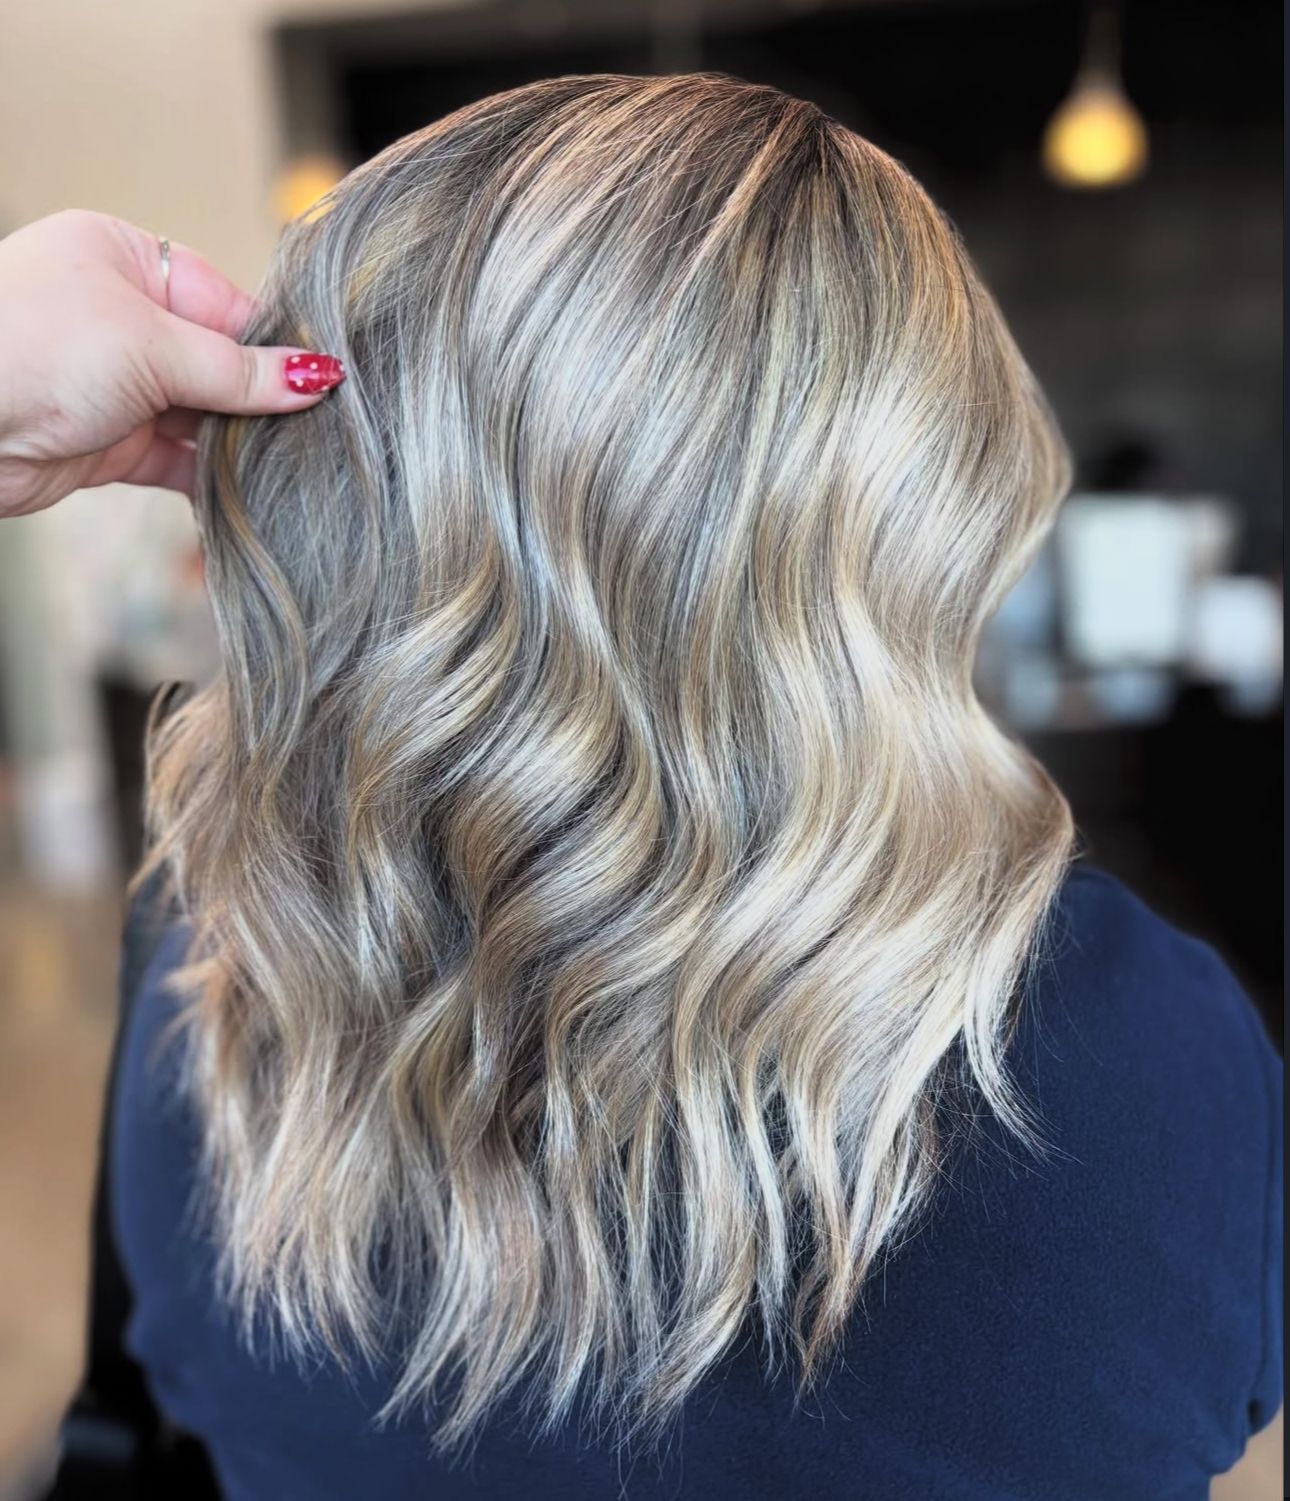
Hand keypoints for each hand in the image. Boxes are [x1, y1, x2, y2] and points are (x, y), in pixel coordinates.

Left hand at [0, 209, 343, 517]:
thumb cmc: (28, 347)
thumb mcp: (149, 345)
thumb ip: (237, 370)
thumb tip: (315, 376)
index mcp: (126, 259)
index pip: (225, 303)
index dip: (272, 346)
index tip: (322, 383)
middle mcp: (121, 317)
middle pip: (217, 363)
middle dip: (260, 400)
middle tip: (317, 431)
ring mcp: (114, 384)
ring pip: (200, 416)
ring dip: (238, 444)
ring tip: (291, 465)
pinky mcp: (107, 443)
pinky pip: (176, 461)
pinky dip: (209, 478)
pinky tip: (248, 491)